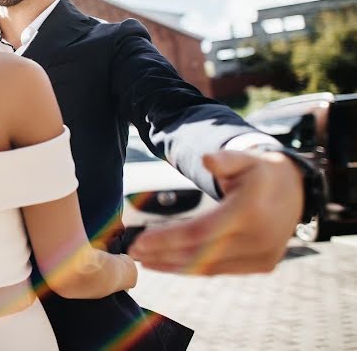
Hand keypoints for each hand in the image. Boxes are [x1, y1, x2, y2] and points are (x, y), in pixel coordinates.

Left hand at [128, 148, 302, 274]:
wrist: (295, 189)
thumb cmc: (258, 171)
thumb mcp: (244, 158)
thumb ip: (225, 159)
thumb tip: (207, 159)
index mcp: (249, 212)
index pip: (200, 232)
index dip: (167, 239)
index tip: (139, 240)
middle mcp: (258, 238)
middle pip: (200, 253)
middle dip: (163, 255)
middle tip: (133, 253)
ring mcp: (262, 255)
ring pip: (209, 267)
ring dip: (174, 266)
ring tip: (145, 261)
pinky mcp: (262, 265)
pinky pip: (221, 270)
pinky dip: (193, 269)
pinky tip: (170, 265)